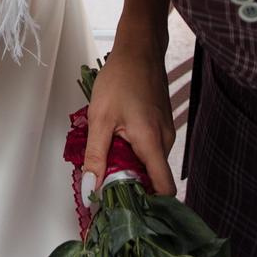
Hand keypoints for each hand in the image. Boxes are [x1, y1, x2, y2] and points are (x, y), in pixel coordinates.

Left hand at [85, 40, 176, 194]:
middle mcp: (165, 141)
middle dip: (131, 184)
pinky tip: (118, 141)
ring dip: (130, 166)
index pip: (164, 189)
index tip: (125, 207)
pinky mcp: (161, 125)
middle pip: (154, 178)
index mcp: (152, 142)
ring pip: (150, 163)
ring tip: (108, 157)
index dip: (148, 204)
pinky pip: (150, 149)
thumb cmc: (120, 78)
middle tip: (105, 183)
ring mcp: (165, 132)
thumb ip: (95, 156)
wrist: (139, 49)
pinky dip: (134, 152)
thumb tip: (90, 188)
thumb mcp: (99, 118)